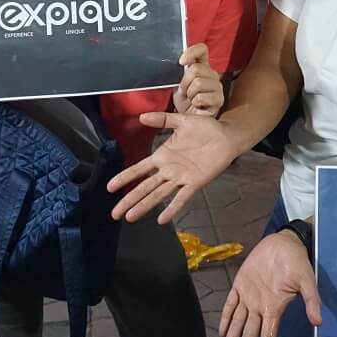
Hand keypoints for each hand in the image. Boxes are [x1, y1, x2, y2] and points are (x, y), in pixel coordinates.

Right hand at [106, 111, 238, 222]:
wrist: (226, 137)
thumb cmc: (205, 128)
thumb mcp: (182, 121)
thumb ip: (163, 120)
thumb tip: (141, 116)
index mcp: (162, 156)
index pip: (139, 169)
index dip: (125, 177)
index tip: (110, 187)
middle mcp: (168, 170)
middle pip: (144, 187)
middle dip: (129, 199)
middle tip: (115, 214)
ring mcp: (180, 178)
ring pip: (158, 195)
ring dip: (144, 206)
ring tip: (130, 218)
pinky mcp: (195, 182)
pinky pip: (181, 197)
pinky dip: (172, 208)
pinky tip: (162, 220)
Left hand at [173, 44, 222, 116]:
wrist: (190, 119)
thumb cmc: (185, 101)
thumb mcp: (178, 84)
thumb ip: (181, 73)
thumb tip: (182, 63)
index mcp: (202, 66)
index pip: (201, 50)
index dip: (191, 52)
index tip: (181, 62)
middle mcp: (212, 74)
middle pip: (196, 69)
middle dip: (185, 83)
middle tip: (185, 92)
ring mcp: (217, 86)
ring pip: (198, 83)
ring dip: (189, 94)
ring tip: (191, 99)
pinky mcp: (219, 99)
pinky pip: (201, 97)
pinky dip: (194, 103)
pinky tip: (197, 105)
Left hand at [219, 231, 319, 336]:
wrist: (284, 243)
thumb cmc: (297, 262)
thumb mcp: (307, 279)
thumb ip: (312, 300)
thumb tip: (318, 321)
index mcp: (275, 308)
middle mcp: (260, 307)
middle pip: (250, 335)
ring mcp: (249, 296)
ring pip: (238, 323)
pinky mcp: (240, 284)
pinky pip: (231, 303)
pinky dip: (226, 317)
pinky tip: (222, 331)